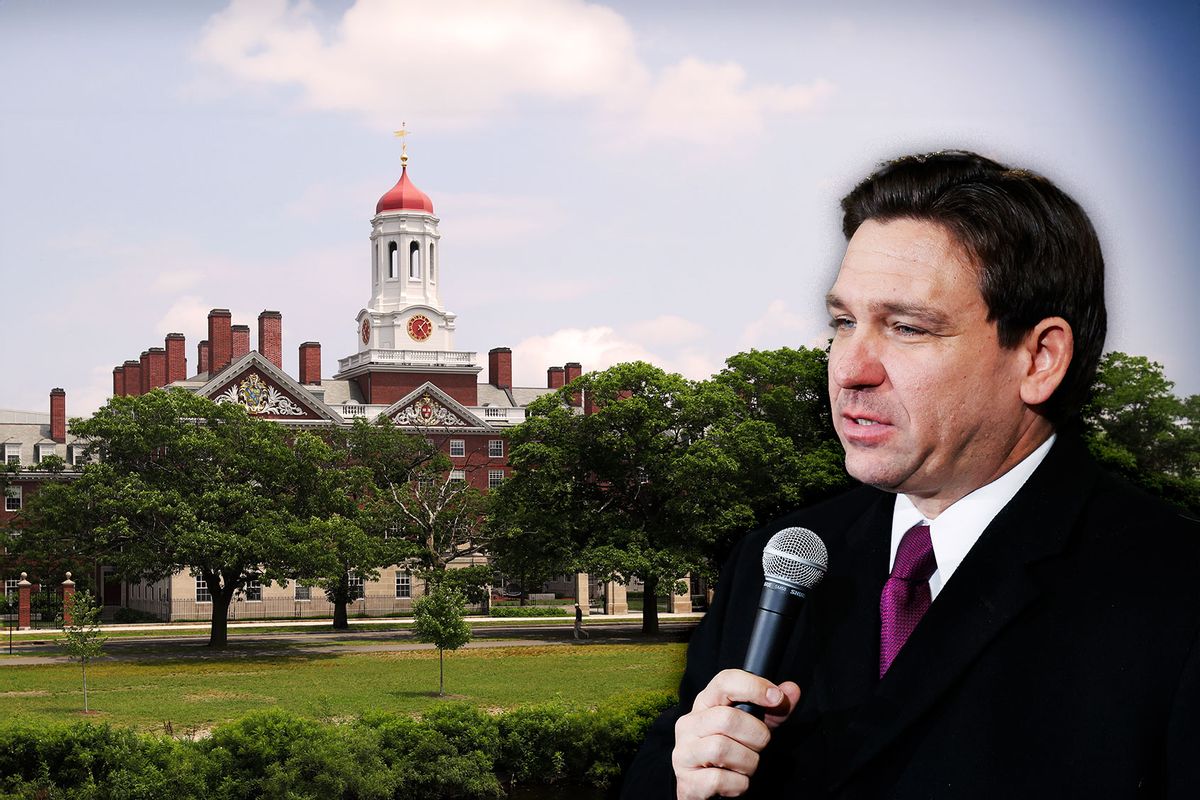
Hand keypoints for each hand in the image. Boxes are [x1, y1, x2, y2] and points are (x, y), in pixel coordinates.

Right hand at [672, 669, 800, 799]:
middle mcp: (690, 723)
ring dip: (747, 762)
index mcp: (706, 703)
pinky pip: (718, 779)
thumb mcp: (753, 726)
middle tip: (759, 745)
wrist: (703, 785)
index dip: (753, 687)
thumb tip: (791, 690)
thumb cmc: (731, 750)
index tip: (776, 698)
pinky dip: (737, 784)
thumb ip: (773, 710)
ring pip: (721, 749)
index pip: (724, 682)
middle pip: (727, 718)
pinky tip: (736, 781)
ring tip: (746, 765)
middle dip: (756, 736)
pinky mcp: (686, 780)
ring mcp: (684, 751)